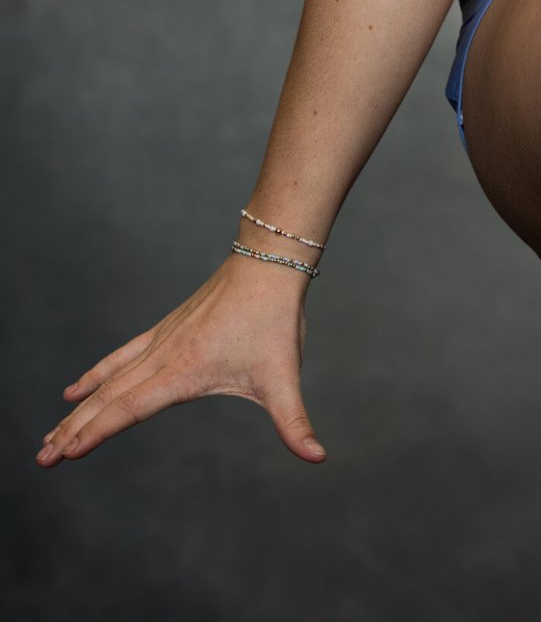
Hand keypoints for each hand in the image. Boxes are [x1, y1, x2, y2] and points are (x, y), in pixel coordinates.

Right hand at [35, 256, 324, 467]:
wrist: (269, 261)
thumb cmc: (275, 318)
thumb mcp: (284, 376)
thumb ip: (295, 422)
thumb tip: (318, 457)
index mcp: (183, 372)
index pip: (130, 409)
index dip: (97, 433)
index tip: (66, 454)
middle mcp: (163, 357)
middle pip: (109, 399)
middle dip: (74, 430)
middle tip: (42, 459)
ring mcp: (162, 340)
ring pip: (110, 379)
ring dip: (79, 408)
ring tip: (51, 434)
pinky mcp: (167, 329)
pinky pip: (121, 356)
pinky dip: (96, 374)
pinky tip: (76, 387)